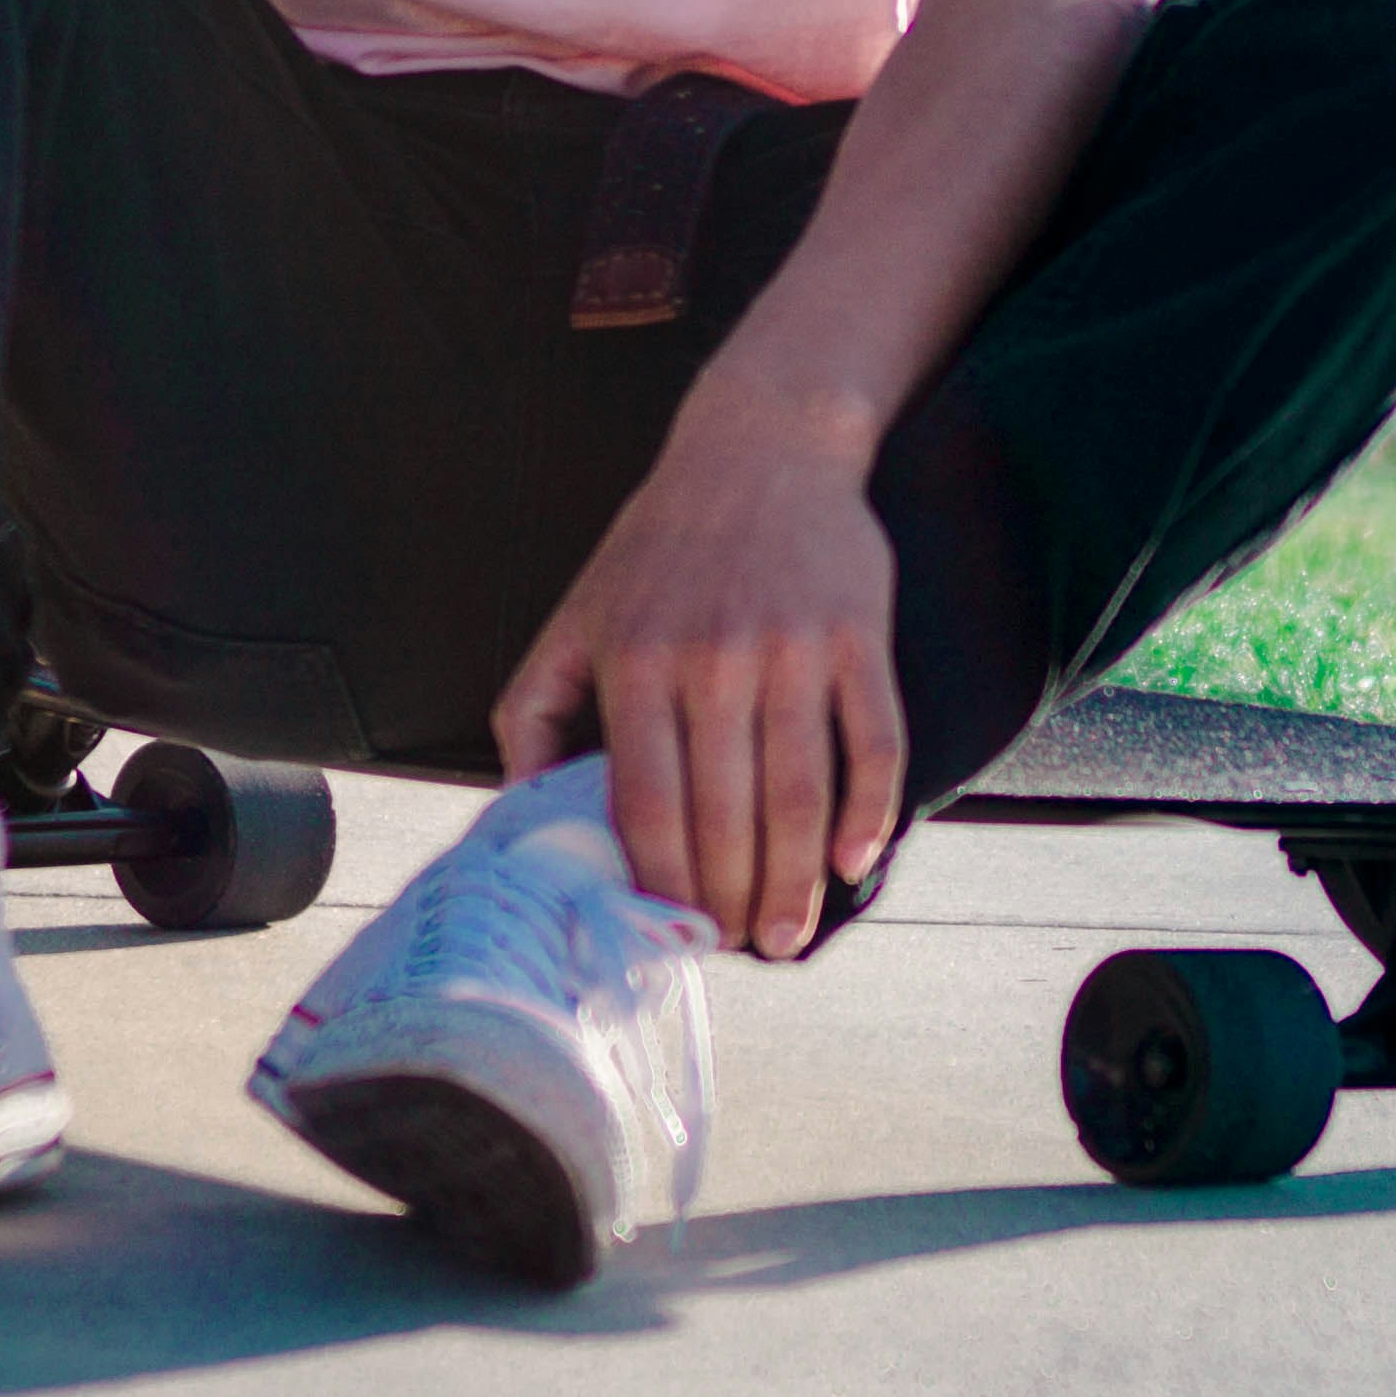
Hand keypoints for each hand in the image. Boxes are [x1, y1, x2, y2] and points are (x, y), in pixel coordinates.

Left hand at [491, 400, 906, 959]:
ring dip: (796, 882)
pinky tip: (855, 861)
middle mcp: (713, 660)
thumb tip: (521, 810)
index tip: (671, 932)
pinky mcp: (859, 637)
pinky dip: (870, 812)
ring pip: (800, 795)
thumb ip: (532, 714)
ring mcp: (792, 650)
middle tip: (738, 950)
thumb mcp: (575, 618)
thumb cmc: (660, 548)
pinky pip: (875, 742)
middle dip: (731, 903)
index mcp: (636, 664)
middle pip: (727, 818)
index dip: (662, 887)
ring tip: (788, 935)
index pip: (648, 808)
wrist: (761, 446)